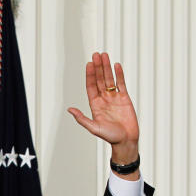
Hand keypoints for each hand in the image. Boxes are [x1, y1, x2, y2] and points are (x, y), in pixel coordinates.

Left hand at [68, 53, 139, 168]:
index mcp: (95, 105)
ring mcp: (114, 98)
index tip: (89, 64)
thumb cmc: (110, 137)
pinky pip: (121, 84)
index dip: (90, 75)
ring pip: (110, 79)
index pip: (91, 86)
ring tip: (105, 55)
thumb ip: (82, 118)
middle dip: (98, 67)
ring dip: (107, 67)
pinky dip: (119, 74)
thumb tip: (70, 110)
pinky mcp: (124, 98)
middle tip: (96, 54)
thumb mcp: (94, 128)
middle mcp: (104, 99)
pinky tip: (116, 65)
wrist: (126, 140)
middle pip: (100, 80)